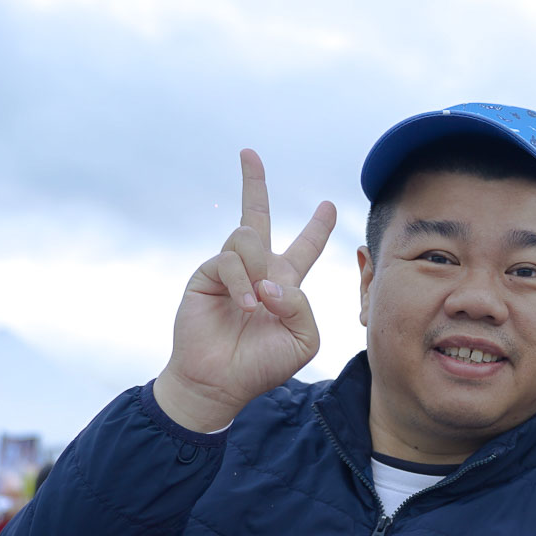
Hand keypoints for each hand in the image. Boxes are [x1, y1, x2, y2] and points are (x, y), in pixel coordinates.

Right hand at [154, 150, 338, 433]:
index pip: (305, 248)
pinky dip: (241, 283)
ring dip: (257, 270)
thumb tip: (271, 280)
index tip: (329, 206)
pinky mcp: (206, 275)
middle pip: (256, 216)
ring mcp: (229, 270)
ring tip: (254, 305)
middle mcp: (256, 270)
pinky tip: (244, 306)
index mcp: (285, 284)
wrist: (220, 382)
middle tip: (249, 153)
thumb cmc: (262, 364)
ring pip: (248, 237)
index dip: (317, 228)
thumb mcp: (304, 340)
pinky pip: (229, 260)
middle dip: (253, 183)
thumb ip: (303, 306)